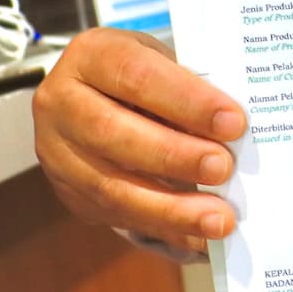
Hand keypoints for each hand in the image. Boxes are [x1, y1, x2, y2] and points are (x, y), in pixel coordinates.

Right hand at [32, 27, 245, 252]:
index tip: (233, 121)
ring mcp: (56, 152)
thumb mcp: (164, 64)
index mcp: (91, 55)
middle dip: (175, 156)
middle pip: (113, 133)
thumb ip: (192, 90)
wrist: (99, 95)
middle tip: (223, 168)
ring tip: (218, 218)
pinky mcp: (68, 192)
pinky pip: (116, 216)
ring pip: (110, 186)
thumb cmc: (146, 76)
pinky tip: (199, 235)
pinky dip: (163, 228)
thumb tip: (236, 133)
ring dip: (170, 208)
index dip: (186, 101)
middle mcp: (61, 102)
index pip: (137, 75)